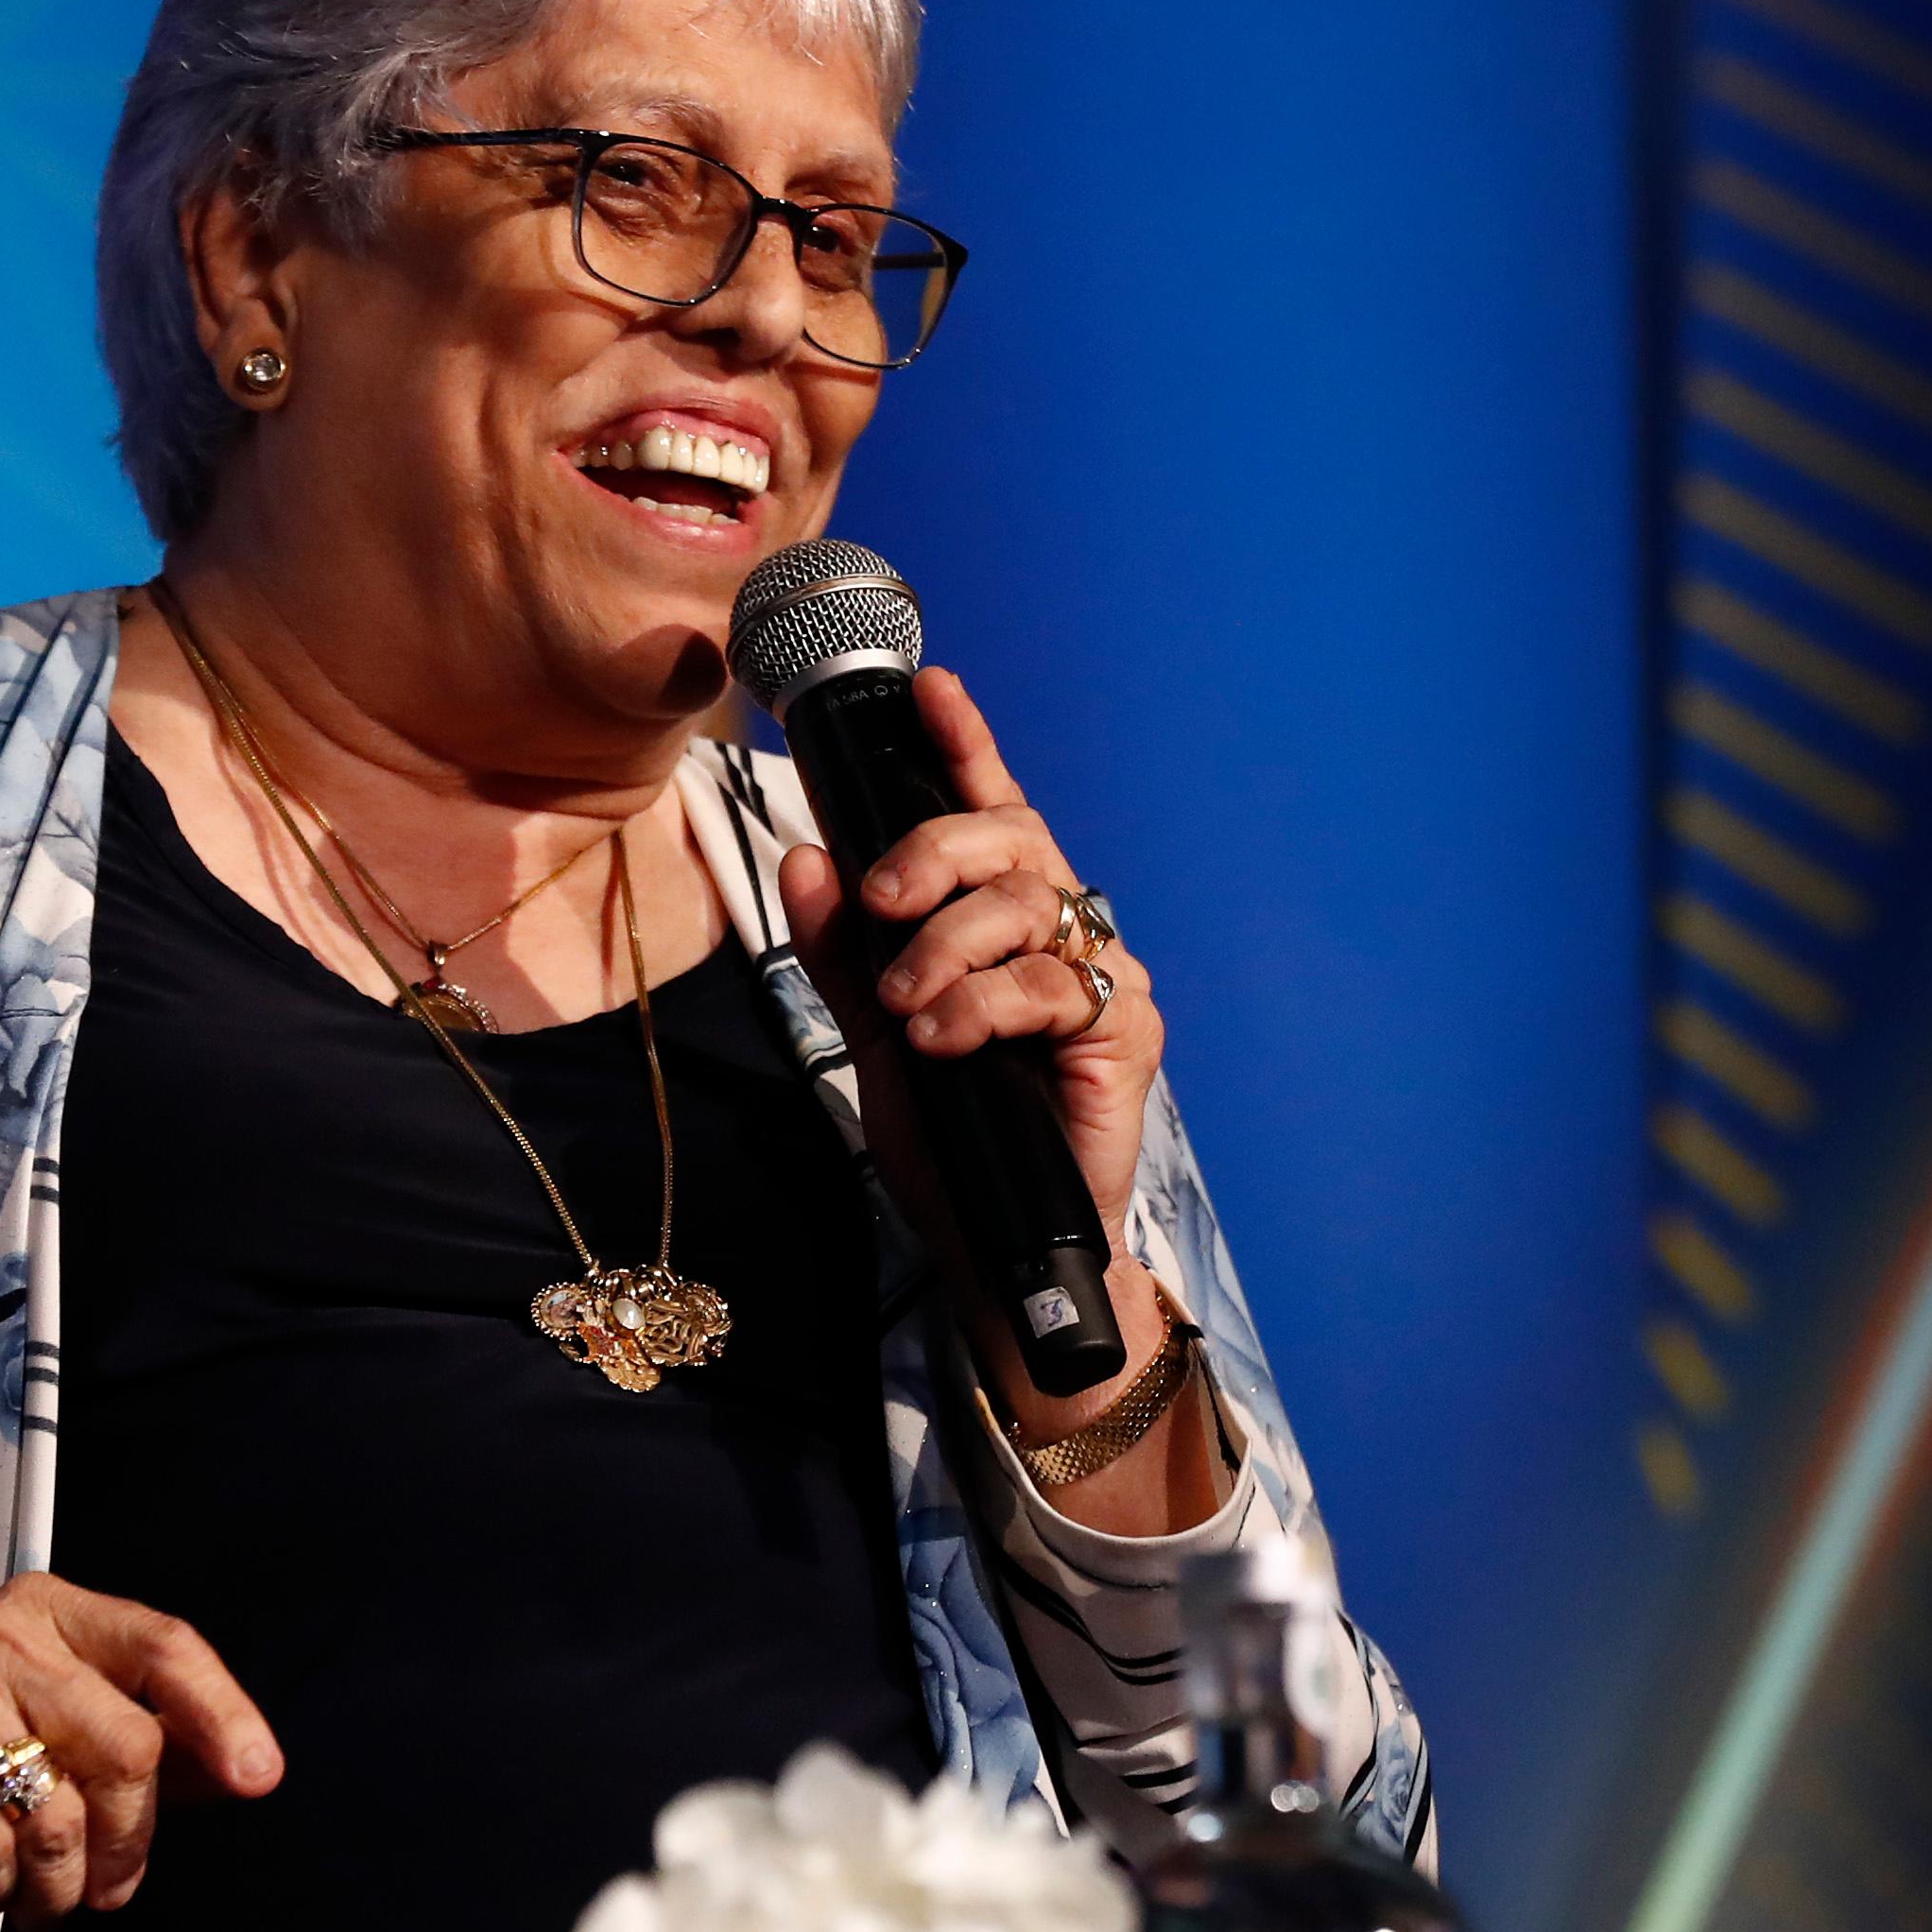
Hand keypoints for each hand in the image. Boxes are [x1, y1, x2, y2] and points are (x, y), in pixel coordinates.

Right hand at [0, 1574, 280, 1929]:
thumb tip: (246, 1769)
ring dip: (64, 1885)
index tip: (257, 1777)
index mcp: (50, 1612)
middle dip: (132, 1839)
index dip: (221, 1713)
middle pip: (127, 1745)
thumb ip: (152, 1742)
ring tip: (42, 1898)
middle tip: (108, 1886)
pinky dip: (1, 1892)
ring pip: (62, 1812)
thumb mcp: (59, 1732)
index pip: (163, 1645)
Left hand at [774, 663, 1161, 1272]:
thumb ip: (842, 949)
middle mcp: (1061, 933)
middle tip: (879, 900)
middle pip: (1012, 840)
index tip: (931, 689)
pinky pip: (1052, 984)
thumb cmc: (949, 1136)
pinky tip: (944, 1041)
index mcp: (1003, 920)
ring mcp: (1101, 977)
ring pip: (1026, 907)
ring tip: (906, 1006)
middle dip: (935, 852)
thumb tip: (805, 856)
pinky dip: (983, 1005)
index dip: (966, 746)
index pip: (991, 811)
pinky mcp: (1125, 1030)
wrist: (997, 1243)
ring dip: (946, 948)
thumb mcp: (875, 1034)